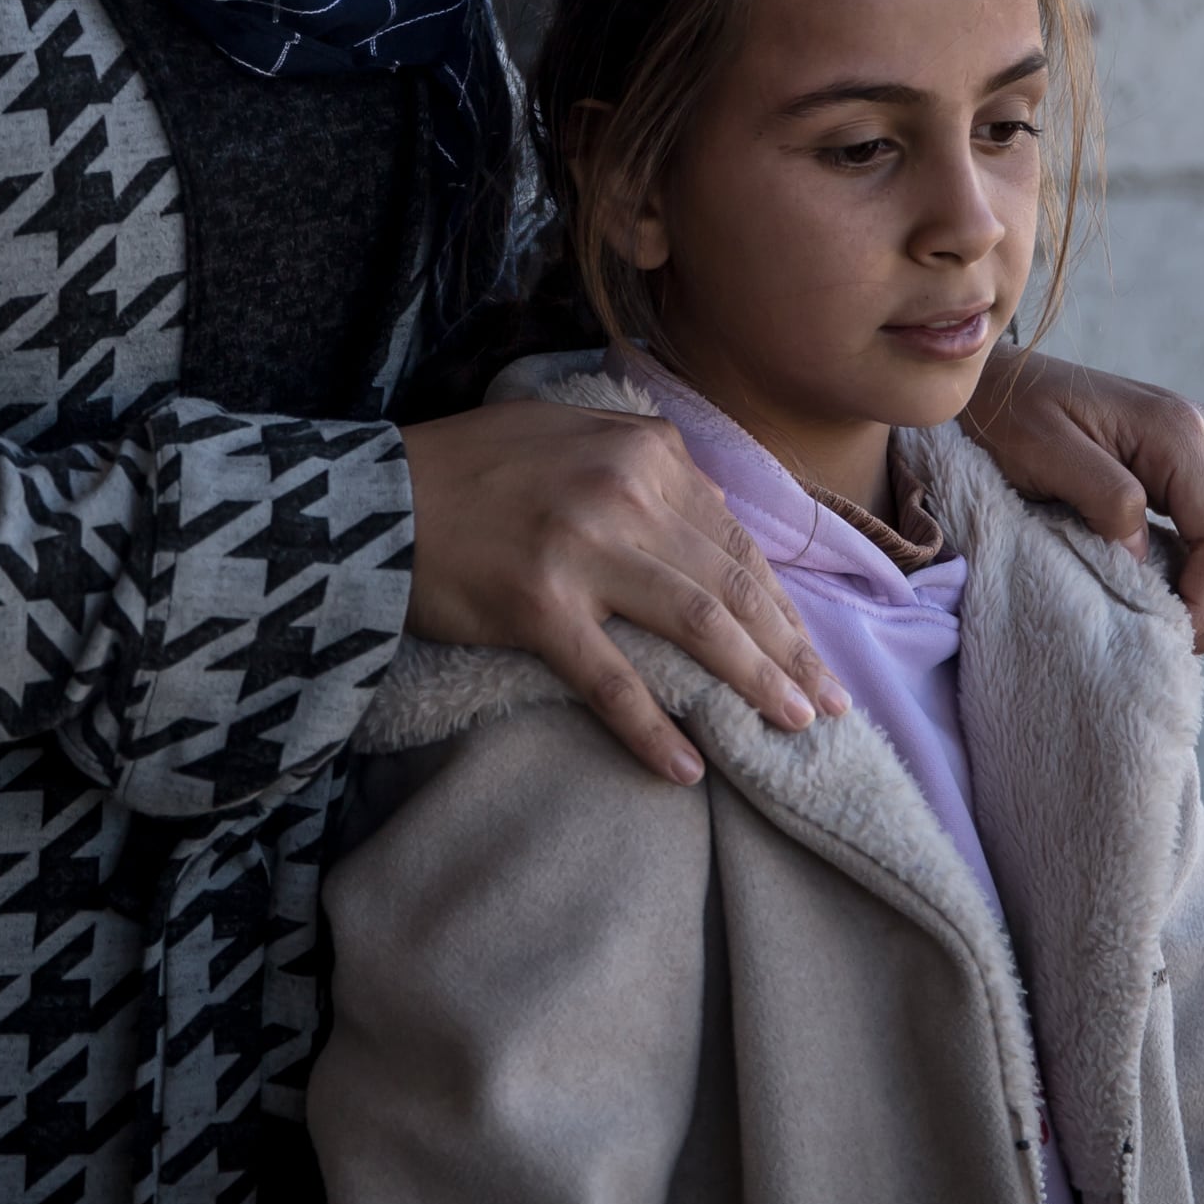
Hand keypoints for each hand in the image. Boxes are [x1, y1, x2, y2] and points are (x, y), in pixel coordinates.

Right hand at [401, 401, 851, 783]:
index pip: (735, 540)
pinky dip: (654, 729)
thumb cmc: (472, 469)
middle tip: (832, 705)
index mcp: (645, 449)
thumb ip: (646, 470)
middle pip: (733, 585)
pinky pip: (613, 680)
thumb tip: (716, 527)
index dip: (782, 605)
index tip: (814, 654)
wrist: (372, 498)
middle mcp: (625, 491)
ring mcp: (583, 548)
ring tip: (793, 727)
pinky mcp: (538, 605)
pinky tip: (686, 768)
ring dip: (755, 683)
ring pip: (697, 626)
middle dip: (791, 651)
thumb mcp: (573, 436)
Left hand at [963, 347, 1203, 649]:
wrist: (994, 381)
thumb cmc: (1006, 415)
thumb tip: (1142, 555)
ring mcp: (1200, 449)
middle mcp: (1203, 435)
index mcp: (1176, 432)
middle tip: (1172, 645)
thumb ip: (1100, 496)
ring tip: (1169, 624)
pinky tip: (1163, 590)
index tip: (1163, 638)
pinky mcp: (1186, 465)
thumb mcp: (1040, 450)